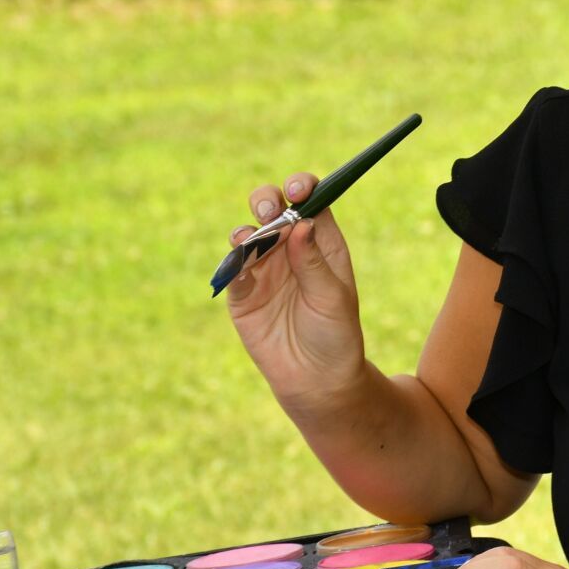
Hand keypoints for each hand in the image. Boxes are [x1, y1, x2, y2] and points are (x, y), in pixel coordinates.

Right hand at [225, 173, 367, 407]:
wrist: (316, 381)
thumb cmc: (336, 336)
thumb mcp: (332, 298)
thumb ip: (313, 262)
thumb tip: (301, 222)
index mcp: (321, 244)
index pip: (311, 202)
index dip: (302, 187)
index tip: (298, 188)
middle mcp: (290, 250)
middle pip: (273, 209)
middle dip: (266, 200)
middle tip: (268, 210)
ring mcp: (264, 269)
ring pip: (247, 233)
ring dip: (247, 229)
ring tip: (253, 242)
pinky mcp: (242, 293)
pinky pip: (232, 269)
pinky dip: (232, 262)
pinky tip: (240, 266)